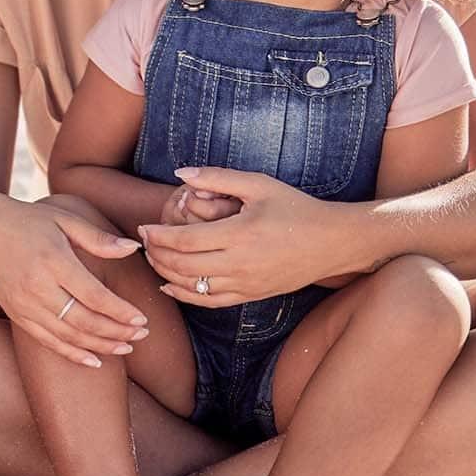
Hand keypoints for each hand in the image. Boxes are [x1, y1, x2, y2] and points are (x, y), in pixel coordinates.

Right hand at [0, 196, 147, 367]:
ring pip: (68, 336)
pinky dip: (72, 354)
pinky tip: (94, 361)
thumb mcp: (64, 219)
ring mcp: (25, 304)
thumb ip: (98, 237)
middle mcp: (38, 287)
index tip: (142, 318)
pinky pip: (48, 341)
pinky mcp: (17, 315)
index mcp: (54, 260)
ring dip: (100, 346)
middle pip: (84, 320)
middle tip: (141, 334)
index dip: (120, 312)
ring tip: (125, 347)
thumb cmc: (28, 221)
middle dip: (117, 331)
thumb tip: (133, 248)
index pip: (94, 296)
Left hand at [139, 166, 360, 307]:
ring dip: (166, 274)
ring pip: (193, 288)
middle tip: (143, 242)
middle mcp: (240, 264)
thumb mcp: (258, 184)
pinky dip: (185, 296)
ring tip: (153, 258)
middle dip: (156, 255)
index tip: (144, 228)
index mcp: (240, 234)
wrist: (332, 242)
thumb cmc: (295, 208)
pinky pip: (211, 302)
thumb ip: (217, 177)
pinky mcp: (251, 296)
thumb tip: (180, 173)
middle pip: (182, 266)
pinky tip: (170, 285)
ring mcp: (246, 284)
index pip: (185, 241)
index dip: (158, 236)